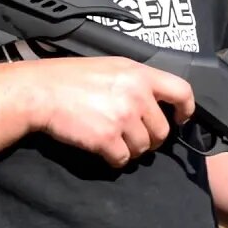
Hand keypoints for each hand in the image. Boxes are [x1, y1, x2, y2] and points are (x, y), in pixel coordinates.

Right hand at [15, 54, 195, 166]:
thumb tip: (157, 101)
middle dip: (151, 138)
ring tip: (115, 141)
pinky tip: (104, 150)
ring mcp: (123, 118)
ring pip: (144, 148)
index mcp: (140, 74)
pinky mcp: (107, 139)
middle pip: (162, 130)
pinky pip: (123, 160)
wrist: (41, 92)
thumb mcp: (112, 67)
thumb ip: (137, 81)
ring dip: (132, 150)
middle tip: (135, 136)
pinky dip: (115, 159)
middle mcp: (137, 95)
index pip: (182, 91)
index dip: (186, 109)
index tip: (179, 119)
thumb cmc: (73, 77)